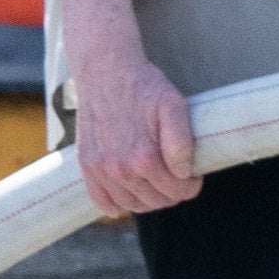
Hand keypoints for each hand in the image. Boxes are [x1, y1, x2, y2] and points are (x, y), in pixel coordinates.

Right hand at [51, 0, 198, 216]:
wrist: (106, 73)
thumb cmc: (144, 88)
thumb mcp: (174, 106)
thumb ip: (181, 142)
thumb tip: (183, 172)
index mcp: (143, 158)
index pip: (176, 191)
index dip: (190, 185)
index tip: (193, 176)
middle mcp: (118, 169)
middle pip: (156, 201)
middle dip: (173, 193)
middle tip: (178, 178)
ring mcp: (99, 170)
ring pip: (132, 205)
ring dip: (149, 199)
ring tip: (158, 182)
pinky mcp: (85, 166)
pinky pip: (102, 202)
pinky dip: (119, 204)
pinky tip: (132, 192)